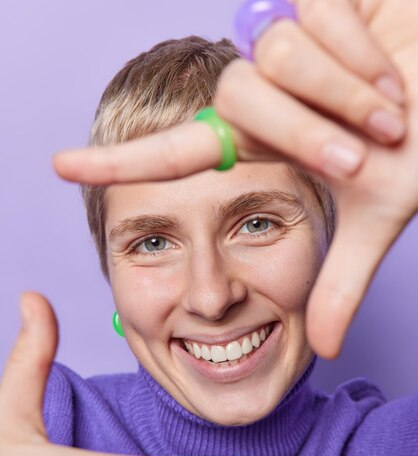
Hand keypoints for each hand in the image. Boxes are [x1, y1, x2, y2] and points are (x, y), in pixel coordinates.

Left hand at [53, 0, 417, 358]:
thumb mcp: (376, 215)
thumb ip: (341, 279)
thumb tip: (323, 350)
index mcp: (269, 143)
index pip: (179, 153)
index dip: (121, 161)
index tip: (60, 167)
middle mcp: (264, 91)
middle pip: (235, 104)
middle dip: (309, 131)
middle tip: (370, 145)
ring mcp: (281, 38)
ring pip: (274, 58)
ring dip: (346, 92)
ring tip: (390, 103)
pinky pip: (314, 17)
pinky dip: (365, 50)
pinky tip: (389, 57)